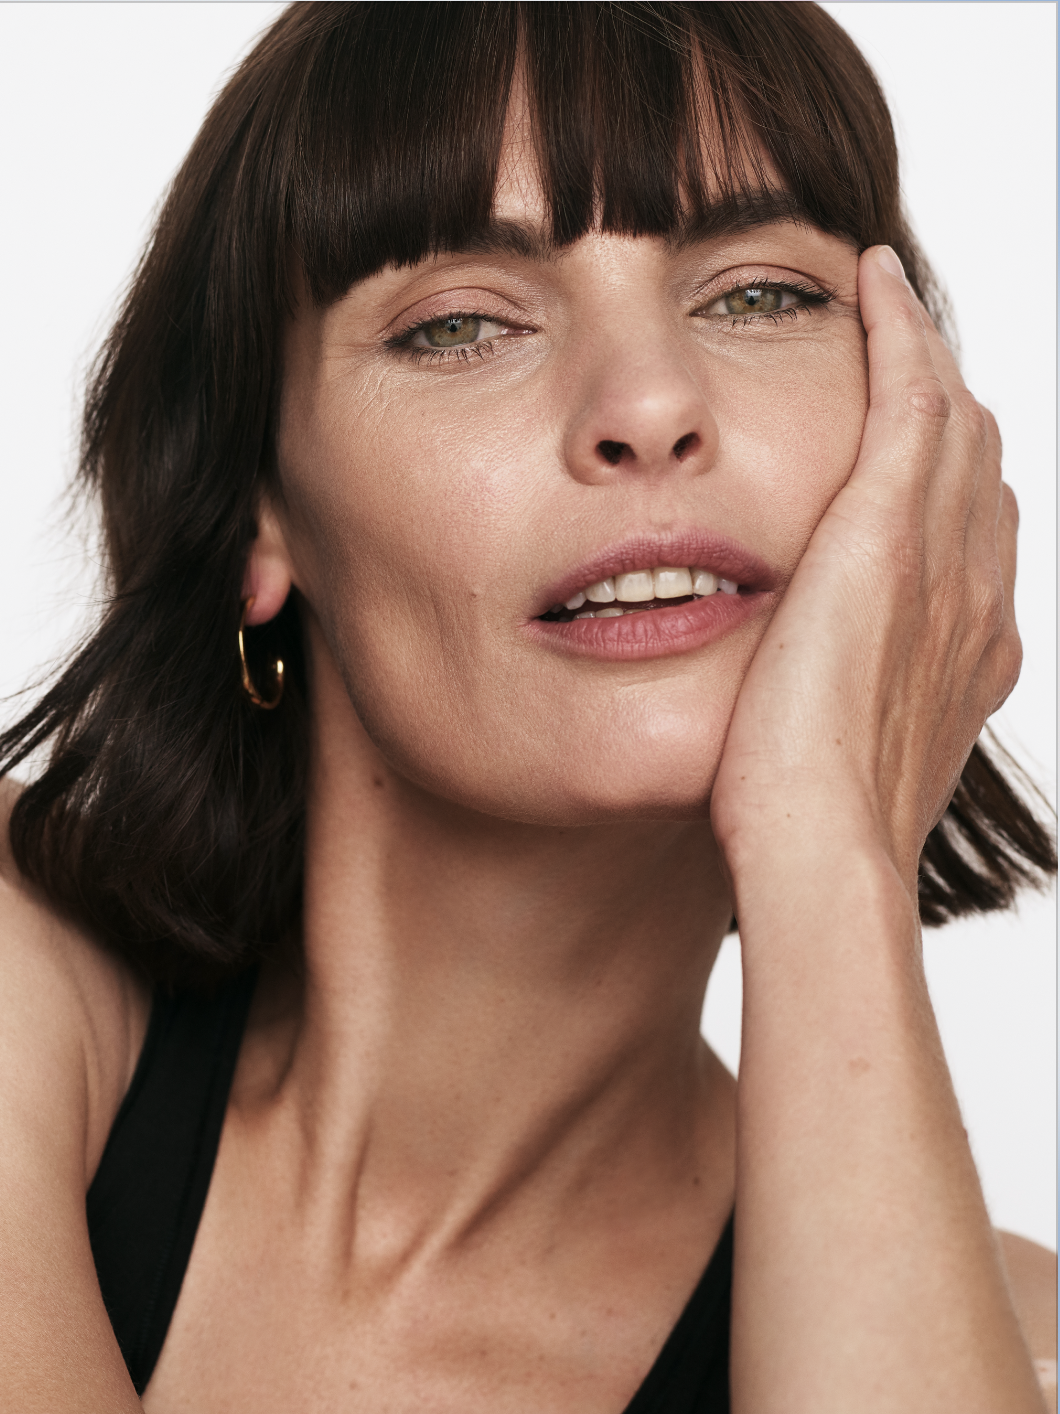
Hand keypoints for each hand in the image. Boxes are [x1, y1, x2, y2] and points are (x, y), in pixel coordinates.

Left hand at [711, 244, 1019, 894]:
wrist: (824, 846)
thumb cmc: (813, 827)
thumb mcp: (850, 756)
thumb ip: (849, 709)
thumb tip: (814, 696)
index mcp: (971, 647)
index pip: (973, 528)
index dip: (949, 478)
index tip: (915, 445)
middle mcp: (978, 592)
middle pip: (979, 463)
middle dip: (948, 405)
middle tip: (902, 357)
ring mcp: (945, 556)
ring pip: (955, 419)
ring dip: (924, 357)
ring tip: (887, 310)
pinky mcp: (889, 530)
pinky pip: (911, 395)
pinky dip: (897, 331)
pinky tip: (869, 281)